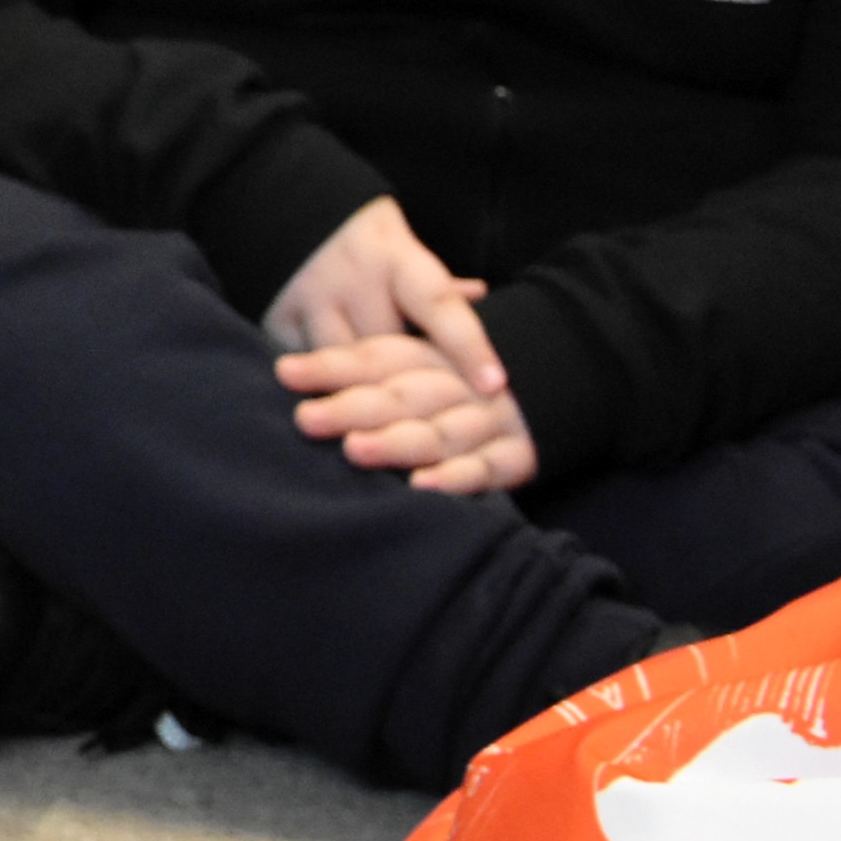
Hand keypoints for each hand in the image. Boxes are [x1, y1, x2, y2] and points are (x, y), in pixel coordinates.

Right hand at [262, 195, 505, 402]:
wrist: (276, 201)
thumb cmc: (358, 237)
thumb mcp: (400, 244)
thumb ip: (435, 284)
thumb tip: (482, 298)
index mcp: (393, 256)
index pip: (439, 304)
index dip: (469, 346)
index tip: (495, 385)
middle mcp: (352, 277)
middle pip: (390, 348)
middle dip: (412, 383)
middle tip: (441, 420)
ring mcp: (310, 298)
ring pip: (344, 365)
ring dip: (364, 394)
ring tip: (384, 426)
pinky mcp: (276, 317)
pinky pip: (306, 366)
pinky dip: (322, 386)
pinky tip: (334, 402)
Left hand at [279, 329, 540, 493]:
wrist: (556, 378)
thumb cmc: (453, 379)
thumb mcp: (415, 360)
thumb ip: (364, 365)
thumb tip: (287, 367)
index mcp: (430, 353)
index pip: (376, 357)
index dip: (330, 365)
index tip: (284, 373)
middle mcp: (460, 383)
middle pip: (402, 394)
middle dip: (354, 406)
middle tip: (308, 419)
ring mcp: (492, 419)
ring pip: (441, 431)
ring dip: (399, 442)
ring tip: (356, 450)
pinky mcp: (519, 455)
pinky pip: (487, 468)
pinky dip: (456, 477)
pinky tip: (421, 487)